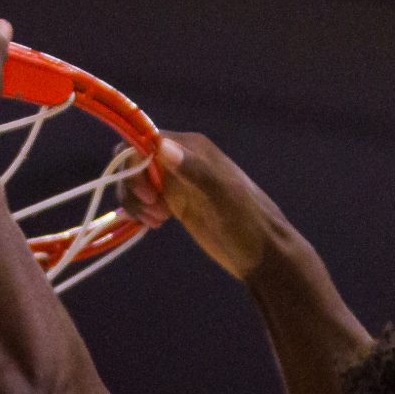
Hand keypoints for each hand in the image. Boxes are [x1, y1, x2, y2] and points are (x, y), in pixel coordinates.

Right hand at [115, 131, 289, 282]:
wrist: (262, 253)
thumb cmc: (247, 223)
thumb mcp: (222, 195)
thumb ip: (193, 169)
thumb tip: (160, 146)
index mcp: (192, 148)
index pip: (144, 140)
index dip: (134, 164)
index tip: (146, 194)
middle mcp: (181, 159)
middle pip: (133, 160)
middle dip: (133, 186)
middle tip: (153, 211)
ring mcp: (177, 181)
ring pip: (135, 181)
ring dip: (135, 201)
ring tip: (157, 221)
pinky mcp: (175, 202)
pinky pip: (143, 198)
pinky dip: (140, 210)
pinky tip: (156, 224)